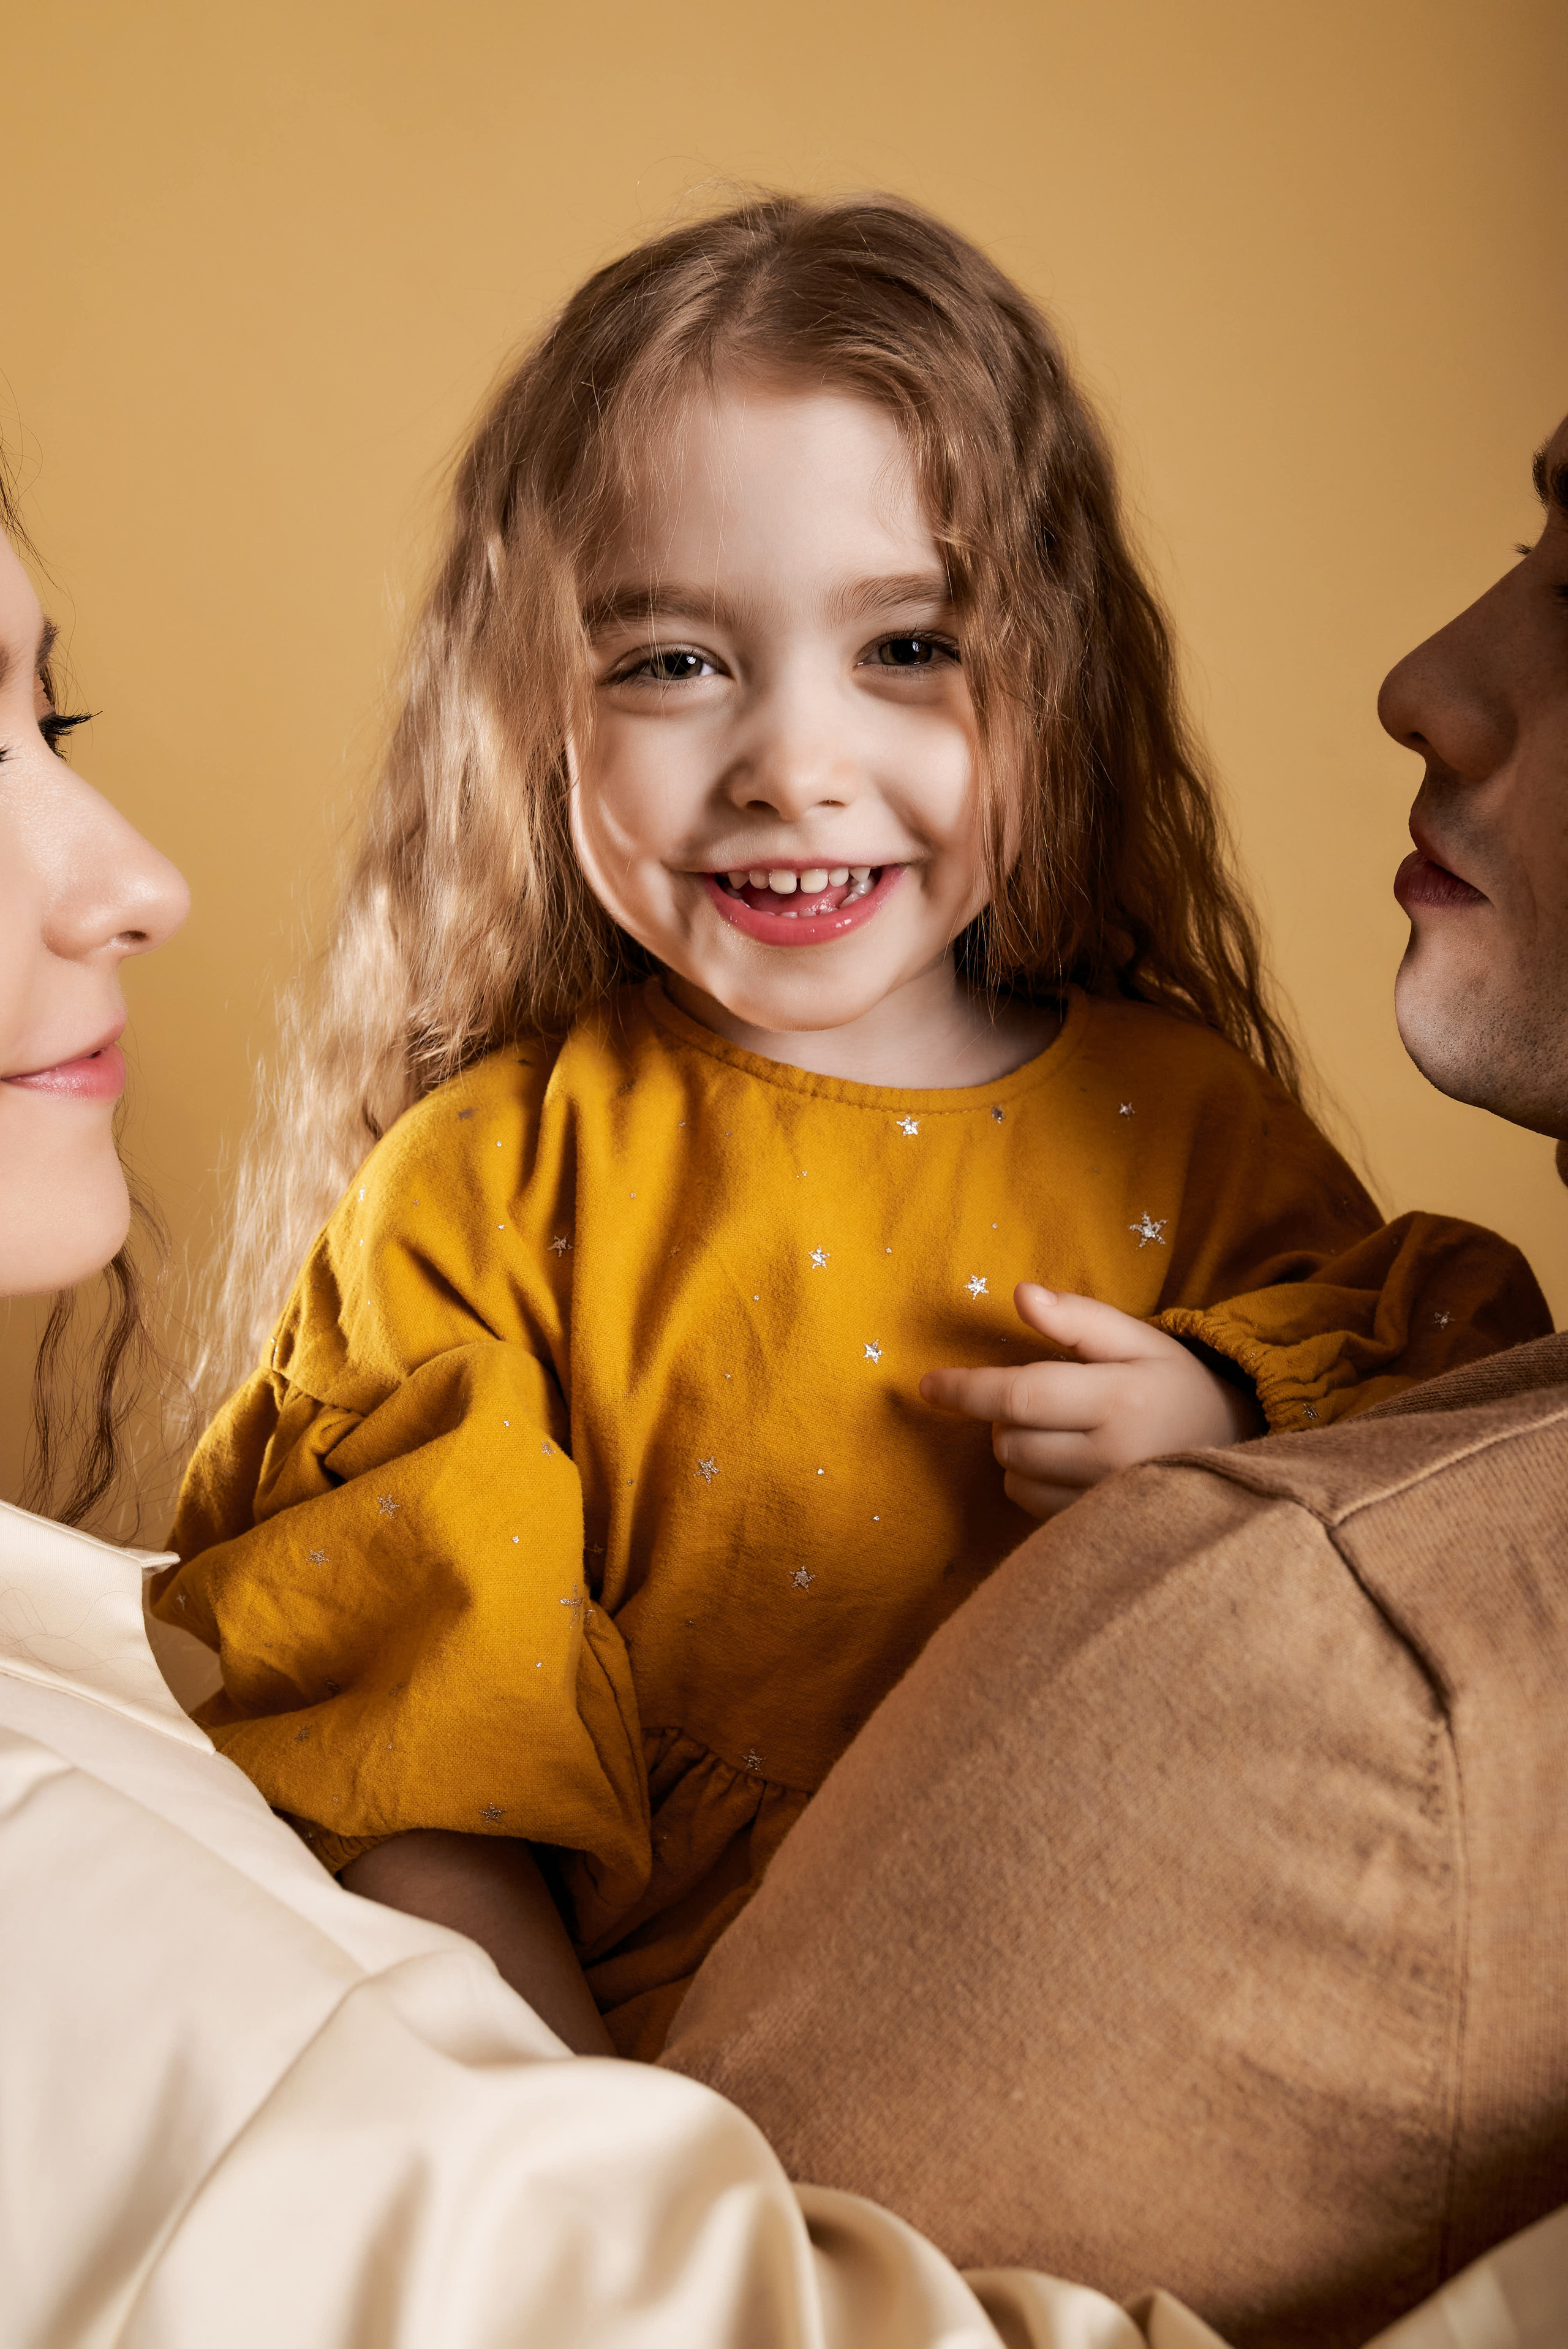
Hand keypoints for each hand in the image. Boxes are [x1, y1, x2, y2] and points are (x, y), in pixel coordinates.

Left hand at [919, 1283, 1264, 1520]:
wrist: (1234, 1455)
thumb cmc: (1175, 1387)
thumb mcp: (1139, 1340)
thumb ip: (1079, 1318)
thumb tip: (1021, 1293)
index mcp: (1120, 1398)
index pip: (1021, 1395)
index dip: (966, 1390)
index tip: (926, 1385)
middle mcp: (1112, 1457)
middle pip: (1010, 1439)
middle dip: (1006, 1415)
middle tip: (1047, 1399)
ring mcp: (1104, 1502)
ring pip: (1014, 1477)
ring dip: (1018, 1450)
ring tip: (1063, 1432)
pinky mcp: (1099, 1531)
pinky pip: (1031, 1507)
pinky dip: (1032, 1483)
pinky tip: (1068, 1466)